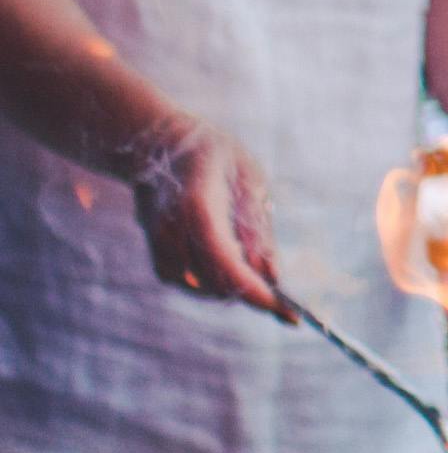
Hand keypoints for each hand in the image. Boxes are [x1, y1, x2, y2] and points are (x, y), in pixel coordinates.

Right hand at [126, 119, 286, 315]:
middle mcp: (171, 231)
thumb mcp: (250, 180)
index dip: (251, 288)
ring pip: (203, 288)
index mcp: (197, 205)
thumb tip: (273, 275)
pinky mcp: (157, 256)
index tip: (282, 307)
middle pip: (214, 281)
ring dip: (235, 288)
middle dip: (252, 292)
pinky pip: (191, 284)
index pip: (223, 258)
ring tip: (261, 274)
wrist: (157, 145)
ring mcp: (159, 245)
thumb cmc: (214, 157)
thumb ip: (259, 229)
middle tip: (286, 302)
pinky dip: (216, 283)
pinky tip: (235, 268)